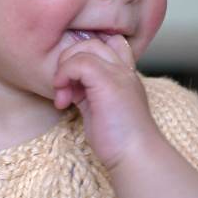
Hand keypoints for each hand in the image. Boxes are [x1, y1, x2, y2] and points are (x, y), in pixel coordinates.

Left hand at [53, 33, 156, 170]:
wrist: (135, 156)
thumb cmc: (118, 142)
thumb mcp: (98, 111)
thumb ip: (87, 94)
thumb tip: (69, 87)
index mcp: (124, 76)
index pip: (108, 44)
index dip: (84, 56)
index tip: (73, 85)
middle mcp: (124, 70)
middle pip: (94, 42)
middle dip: (70, 60)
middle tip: (63, 90)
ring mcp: (118, 74)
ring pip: (86, 47)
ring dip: (65, 68)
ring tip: (63, 96)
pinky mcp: (108, 82)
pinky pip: (79, 62)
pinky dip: (64, 76)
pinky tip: (63, 100)